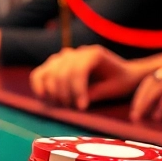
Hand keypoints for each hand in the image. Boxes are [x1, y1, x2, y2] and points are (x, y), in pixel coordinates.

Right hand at [30, 45, 144, 109]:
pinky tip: (43, 96)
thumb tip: (74, 103)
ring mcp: (64, 56)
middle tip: (72, 108)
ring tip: (63, 105)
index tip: (82, 108)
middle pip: (61, 72)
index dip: (77, 90)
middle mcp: (76, 51)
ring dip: (53, 91)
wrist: (122, 73)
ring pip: (49, 72)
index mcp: (93, 53)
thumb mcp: (113, 88)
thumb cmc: (120, 81)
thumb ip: (94, 93)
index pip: (78, 70)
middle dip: (65, 93)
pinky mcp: (55, 64)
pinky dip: (38, 84)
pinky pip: (40, 72)